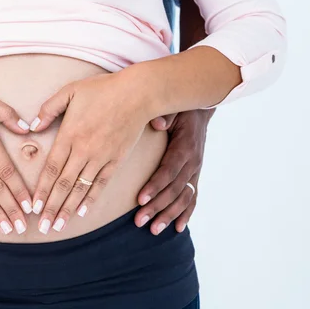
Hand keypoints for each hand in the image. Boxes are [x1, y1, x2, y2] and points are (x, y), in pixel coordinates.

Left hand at [28, 71, 152, 233]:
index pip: (51, 169)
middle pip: (63, 185)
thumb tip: (32, 126)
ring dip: (68, 209)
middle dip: (51, 208)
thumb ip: (48, 109)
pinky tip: (82, 212)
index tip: (33, 207)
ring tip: (58, 226)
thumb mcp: (69, 91)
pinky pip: (100, 184)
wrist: (137, 94)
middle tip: (41, 227)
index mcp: (69, 135)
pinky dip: (90, 199)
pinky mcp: (116, 160)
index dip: (41, 190)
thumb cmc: (102, 89)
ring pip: (81, 189)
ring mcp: (101, 157)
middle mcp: (83, 150)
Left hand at [136, 109, 213, 233]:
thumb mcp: (173, 109)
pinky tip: (178, 229)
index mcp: (184, 147)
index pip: (169, 171)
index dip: (155, 186)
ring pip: (183, 198)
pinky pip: (193, 198)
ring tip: (153, 229)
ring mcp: (195, 171)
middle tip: (139, 221)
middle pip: (174, 189)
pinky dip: (186, 214)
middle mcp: (192, 162)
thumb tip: (158, 124)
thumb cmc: (179, 111)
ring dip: (168, 215)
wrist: (199, 111)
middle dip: (157, 206)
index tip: (140, 199)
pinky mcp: (195, 176)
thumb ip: (165, 117)